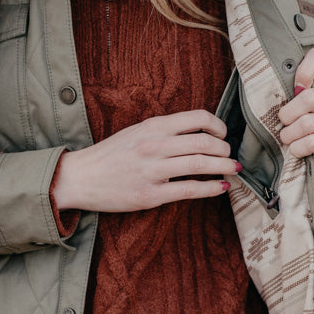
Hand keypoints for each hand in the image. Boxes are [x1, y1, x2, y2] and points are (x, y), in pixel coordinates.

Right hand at [51, 110, 239, 211]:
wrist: (80, 178)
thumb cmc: (111, 154)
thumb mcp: (137, 131)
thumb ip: (165, 130)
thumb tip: (200, 133)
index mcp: (153, 126)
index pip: (198, 118)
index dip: (218, 126)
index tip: (223, 135)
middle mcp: (154, 145)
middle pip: (205, 143)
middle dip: (224, 151)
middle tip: (230, 156)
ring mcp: (152, 171)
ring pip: (200, 165)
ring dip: (223, 168)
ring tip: (233, 169)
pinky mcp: (150, 195)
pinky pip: (189, 190)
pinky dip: (211, 188)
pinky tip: (221, 187)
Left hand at [277, 48, 313, 184]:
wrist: (299, 170)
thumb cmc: (287, 136)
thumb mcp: (281, 113)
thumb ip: (279, 96)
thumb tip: (263, 81)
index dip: (305, 67)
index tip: (294, 85)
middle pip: (310, 97)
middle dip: (288, 114)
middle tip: (282, 124)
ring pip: (308, 123)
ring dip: (289, 135)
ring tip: (287, 141)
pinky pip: (313, 142)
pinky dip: (297, 148)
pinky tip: (296, 152)